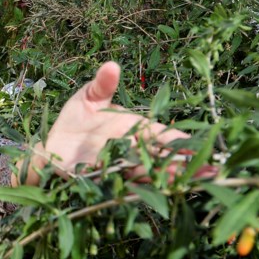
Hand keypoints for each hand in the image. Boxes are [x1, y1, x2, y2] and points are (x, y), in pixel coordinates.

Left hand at [35, 62, 188, 179]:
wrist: (50, 145)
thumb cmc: (76, 119)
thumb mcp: (88, 97)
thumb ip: (103, 85)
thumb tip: (112, 65)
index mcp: (132, 127)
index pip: (160, 135)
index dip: (178, 141)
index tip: (199, 146)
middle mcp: (128, 148)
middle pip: (159, 157)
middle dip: (182, 165)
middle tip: (208, 173)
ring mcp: (116, 166)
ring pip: (145, 174)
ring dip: (164, 179)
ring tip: (184, 183)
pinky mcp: (99, 180)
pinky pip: (119, 185)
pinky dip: (134, 189)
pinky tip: (149, 193)